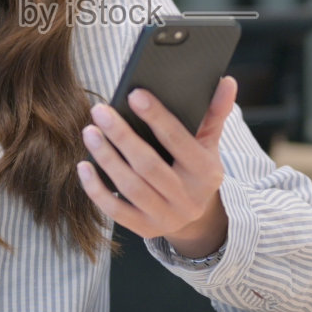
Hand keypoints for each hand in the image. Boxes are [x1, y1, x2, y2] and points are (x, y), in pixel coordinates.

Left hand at [76, 76, 236, 257]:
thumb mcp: (209, 144)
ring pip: (131, 187)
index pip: (179, 140)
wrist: (197, 218)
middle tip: (100, 111)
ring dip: (107, 158)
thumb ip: (215, 113)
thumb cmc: (197, 170)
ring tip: (90, 132)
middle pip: (149, 165)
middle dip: (122, 136)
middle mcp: (187, 198)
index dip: (157, 117)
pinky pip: (116, 211)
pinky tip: (84, 167)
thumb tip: (227, 81)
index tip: (135, 94)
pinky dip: (97, 190)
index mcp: (206, 172)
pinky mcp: (145, 229)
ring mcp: (166, 217)